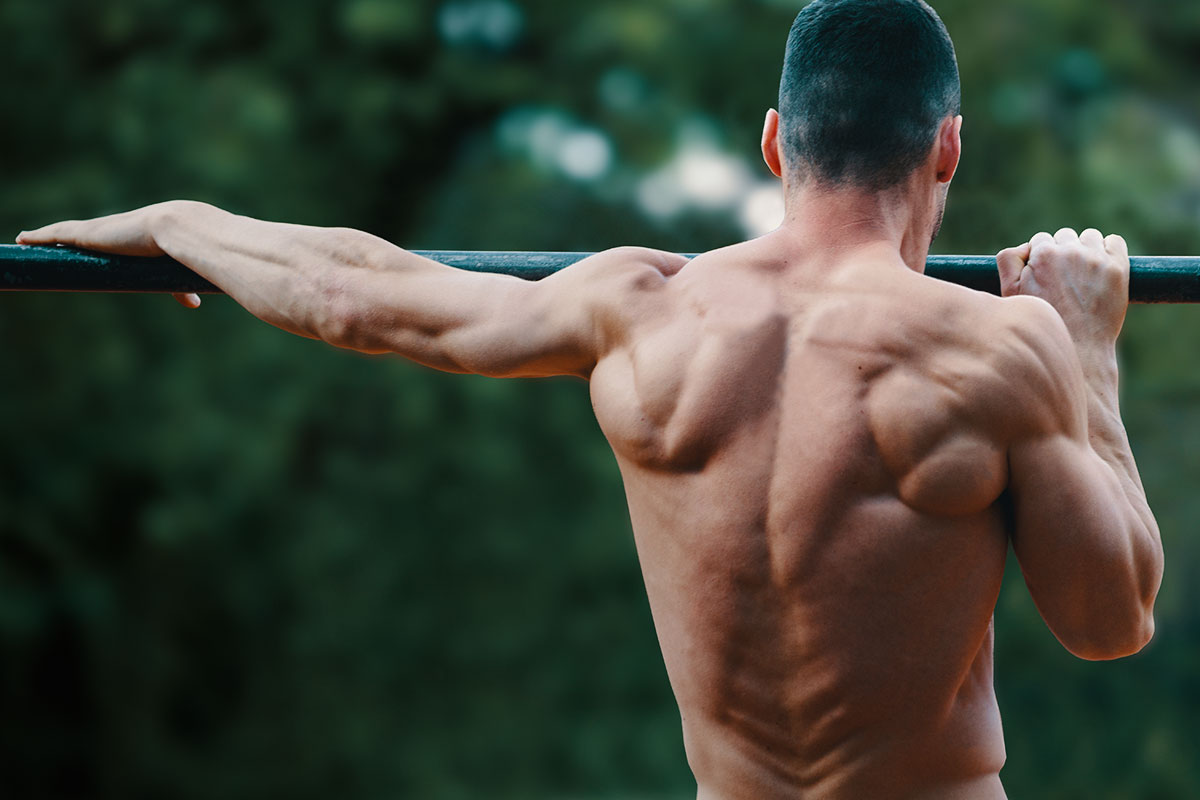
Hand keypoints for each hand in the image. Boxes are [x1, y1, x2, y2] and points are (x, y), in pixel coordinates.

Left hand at [17, 202, 200, 308]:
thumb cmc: (187, 248)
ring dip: (45, 236)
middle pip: (82, 232)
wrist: (182, 229)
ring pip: (64, 232)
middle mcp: (114, 227)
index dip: (98, 241)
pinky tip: (21, 239)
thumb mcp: (180, 270)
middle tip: (47, 241)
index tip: (89, 245)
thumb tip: (193, 303)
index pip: (110, 237)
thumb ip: (181, 287)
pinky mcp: (87, 234)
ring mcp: (99, 229)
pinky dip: (38, 236)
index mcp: (135, 233)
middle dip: (65, 236)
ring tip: (26, 239)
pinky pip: (55, 234)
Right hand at [997, 227, 1128, 346]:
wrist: (1078, 349)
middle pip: (1064, 236)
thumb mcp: (1011, 294)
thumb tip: (1025, 246)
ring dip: (1085, 249)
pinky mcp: (1118, 267)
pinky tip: (1101, 270)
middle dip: (1062, 252)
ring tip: (1082, 276)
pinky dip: (1108, 250)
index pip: (1040, 240)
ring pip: (1088, 237)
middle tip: (1063, 280)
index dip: (1040, 257)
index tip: (1045, 276)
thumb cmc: (1041, 323)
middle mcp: (1070, 252)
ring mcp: (1096, 259)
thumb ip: (1008, 261)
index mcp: (1042, 255)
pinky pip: (1114, 241)